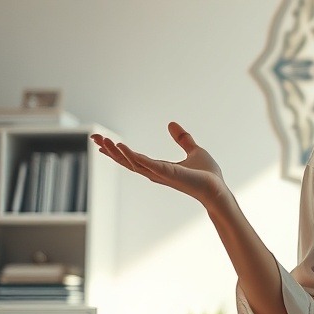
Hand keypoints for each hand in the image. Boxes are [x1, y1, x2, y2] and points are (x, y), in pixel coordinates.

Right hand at [90, 122, 227, 206]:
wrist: (218, 189)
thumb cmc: (208, 175)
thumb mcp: (194, 151)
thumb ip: (183, 139)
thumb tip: (171, 124)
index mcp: (159, 168)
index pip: (133, 158)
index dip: (117, 150)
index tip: (102, 141)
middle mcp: (155, 172)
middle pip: (127, 161)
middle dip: (110, 150)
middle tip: (94, 137)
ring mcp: (160, 174)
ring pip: (132, 162)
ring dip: (116, 151)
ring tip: (102, 140)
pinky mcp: (167, 173)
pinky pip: (146, 163)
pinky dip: (132, 155)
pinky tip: (120, 146)